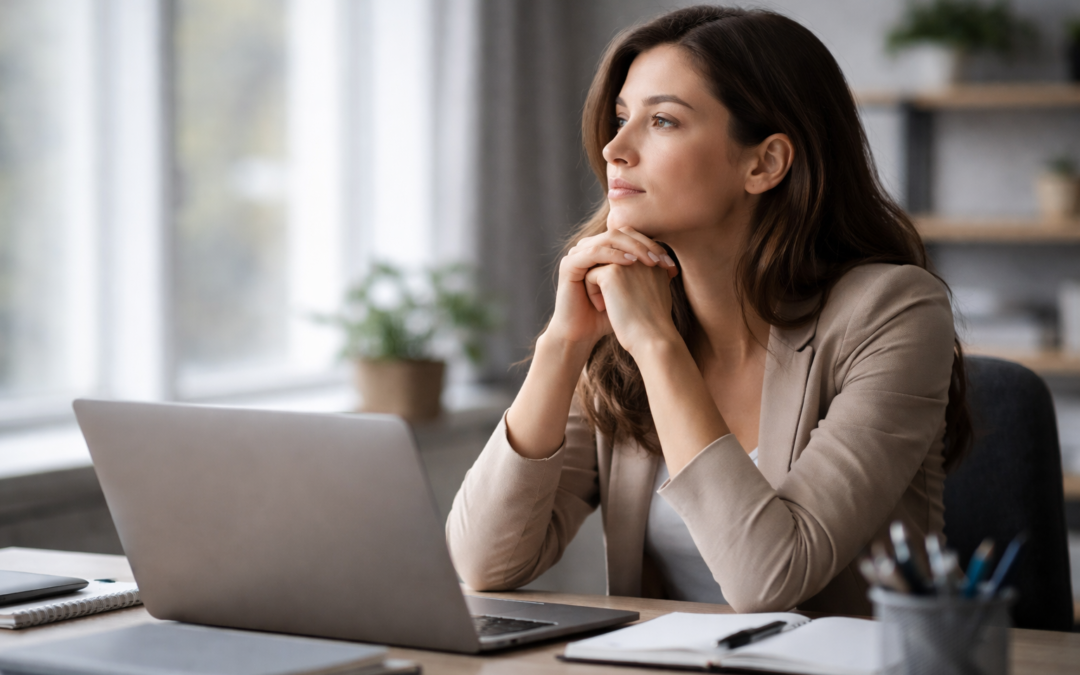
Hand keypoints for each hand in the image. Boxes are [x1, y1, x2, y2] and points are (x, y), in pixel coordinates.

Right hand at [546, 227, 676, 348]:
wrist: (583, 334)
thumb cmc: (608, 316)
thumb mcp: (632, 292)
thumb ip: (646, 277)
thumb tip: (674, 268)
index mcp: (602, 249)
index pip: (630, 236)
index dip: (652, 245)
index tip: (670, 263)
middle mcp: (588, 247)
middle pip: (620, 233)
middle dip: (645, 245)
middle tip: (661, 260)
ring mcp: (577, 254)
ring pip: (609, 239)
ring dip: (633, 248)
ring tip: (651, 262)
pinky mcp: (569, 264)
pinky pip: (594, 253)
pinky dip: (614, 256)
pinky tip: (630, 264)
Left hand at [584, 254, 679, 357]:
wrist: (653, 339)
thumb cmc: (653, 323)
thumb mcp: (654, 294)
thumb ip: (644, 278)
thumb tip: (627, 275)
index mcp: (655, 259)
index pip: (625, 261)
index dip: (622, 283)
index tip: (630, 302)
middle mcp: (642, 255)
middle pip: (611, 261)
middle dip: (609, 280)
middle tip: (621, 304)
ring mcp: (627, 261)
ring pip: (599, 265)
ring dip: (600, 286)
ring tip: (612, 305)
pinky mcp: (611, 272)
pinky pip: (590, 275)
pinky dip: (593, 293)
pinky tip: (604, 308)